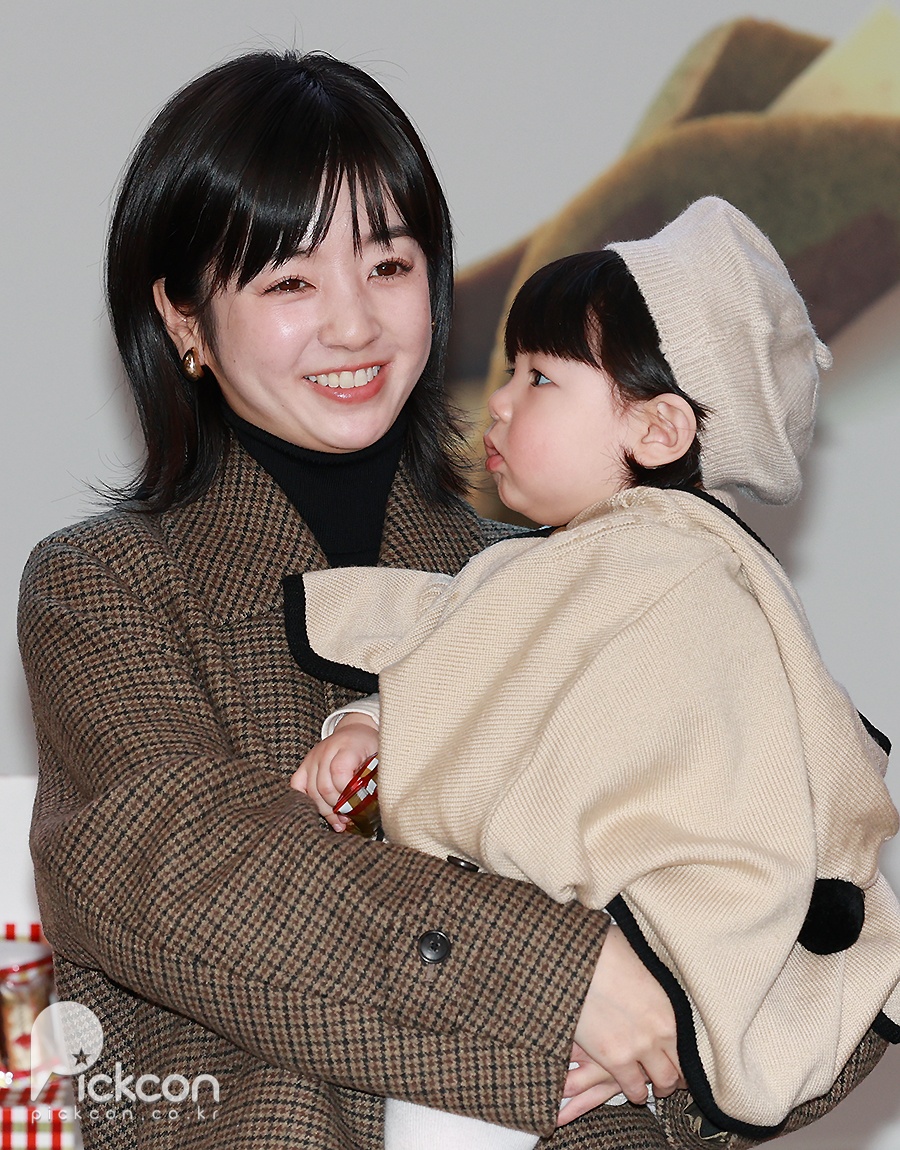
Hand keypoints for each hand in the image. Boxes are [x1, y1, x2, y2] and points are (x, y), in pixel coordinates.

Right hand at [290, 716, 378, 830]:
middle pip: (324, 786)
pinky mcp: (304, 764)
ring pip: (311, 790)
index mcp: (347, 745)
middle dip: (337, 807)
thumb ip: (375, 777)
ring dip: (325, 809)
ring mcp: (313, 757)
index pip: (339, 773)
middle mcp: (326, 750)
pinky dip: (306, 801)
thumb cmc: (370, 746)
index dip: (347, 793)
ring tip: (339, 821)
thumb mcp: (380, 757)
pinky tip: (320, 810)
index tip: (358, 805)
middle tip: (349, 818)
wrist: (356, 731)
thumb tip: (373, 806)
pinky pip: (297, 786)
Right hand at [558, 925, 683, 1123]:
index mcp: (671, 1004)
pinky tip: (632, 1088)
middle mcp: (662, 1030)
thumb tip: (653, 967)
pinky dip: (635, 1092)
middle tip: (670, 1076)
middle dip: (677, 1074)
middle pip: (682, 1066)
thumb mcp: (639, 955)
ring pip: (663, 1082)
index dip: (687, 1053)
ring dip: (658, 1086)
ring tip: (653, 1085)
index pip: (692, 1043)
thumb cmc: (603, 949)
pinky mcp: (613, 1058)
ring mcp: (639, 1047)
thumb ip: (651, 974)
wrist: (573, 959)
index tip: (681, 1056)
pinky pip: (633, 1088)